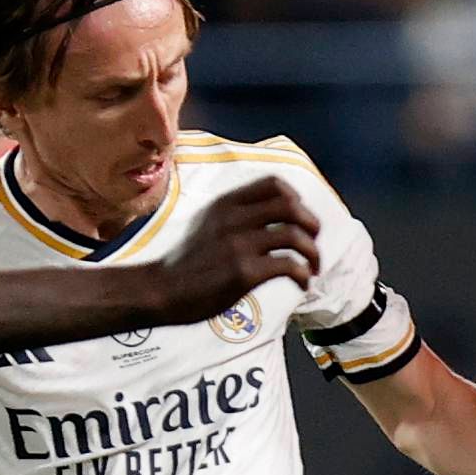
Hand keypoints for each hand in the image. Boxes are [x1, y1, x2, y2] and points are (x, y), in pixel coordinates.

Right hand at [149, 178, 319, 318]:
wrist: (161, 291)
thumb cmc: (186, 264)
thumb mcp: (208, 224)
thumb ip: (235, 216)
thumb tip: (269, 216)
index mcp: (226, 204)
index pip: (274, 184)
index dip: (296, 199)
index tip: (300, 218)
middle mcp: (234, 218)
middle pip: (291, 206)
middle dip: (312, 223)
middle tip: (314, 241)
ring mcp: (239, 244)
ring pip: (294, 234)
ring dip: (312, 252)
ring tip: (313, 267)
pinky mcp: (244, 272)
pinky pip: (288, 265)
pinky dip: (303, 274)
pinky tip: (301, 284)